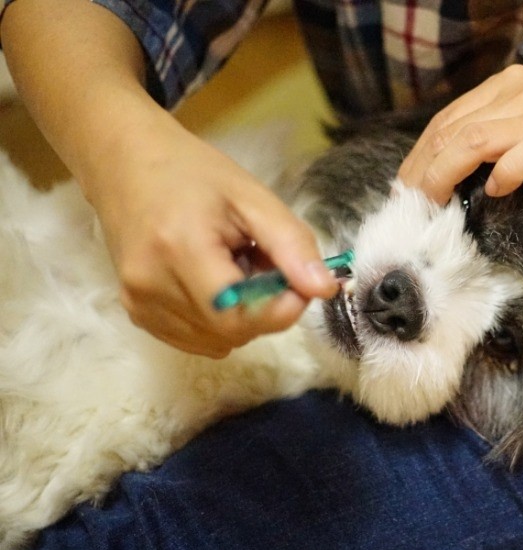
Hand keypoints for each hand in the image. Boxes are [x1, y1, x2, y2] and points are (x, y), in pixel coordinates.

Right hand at [86, 112, 337, 357]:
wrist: (125, 163)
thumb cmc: (194, 174)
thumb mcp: (253, 198)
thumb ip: (293, 245)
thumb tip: (324, 289)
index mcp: (180, 250)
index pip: (239, 316)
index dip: (280, 308)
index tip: (297, 280)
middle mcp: (150, 285)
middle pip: (231, 332)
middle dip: (263, 308)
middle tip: (263, 263)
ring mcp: (138, 304)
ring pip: (217, 341)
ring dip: (241, 316)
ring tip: (232, 268)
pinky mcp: (136, 314)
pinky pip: (196, 340)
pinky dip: (217, 321)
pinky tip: (211, 282)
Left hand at [399, 64, 522, 204]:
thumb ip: (502, 137)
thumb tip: (463, 170)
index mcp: (508, 87)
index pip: (447, 120)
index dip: (420, 155)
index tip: (407, 187)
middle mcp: (518, 93)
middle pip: (449, 131)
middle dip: (420, 170)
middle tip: (408, 204)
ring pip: (470, 141)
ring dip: (442, 175)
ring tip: (431, 205)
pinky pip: (518, 157)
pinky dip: (500, 176)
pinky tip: (495, 193)